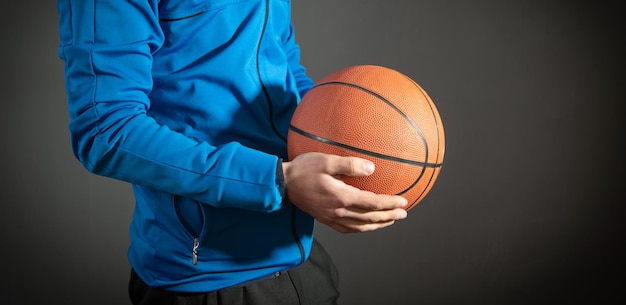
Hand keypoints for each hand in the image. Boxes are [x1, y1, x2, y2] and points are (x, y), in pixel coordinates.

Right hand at [283, 152, 407, 232]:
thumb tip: (372, 168)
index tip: (404, 201)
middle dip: (389, 216)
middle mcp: (338, 211)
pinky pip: (347, 229)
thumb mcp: (326, 161)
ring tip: (390, 220)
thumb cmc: (303, 169)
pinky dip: (361, 228)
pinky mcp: (325, 219)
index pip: (372, 203)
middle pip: (369, 218)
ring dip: (377, 224)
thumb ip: (350, 165)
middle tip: (404, 213)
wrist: (282, 184)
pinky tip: (366, 224)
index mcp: (341, 197)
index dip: (390, 203)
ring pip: (360, 226)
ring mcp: (331, 218)